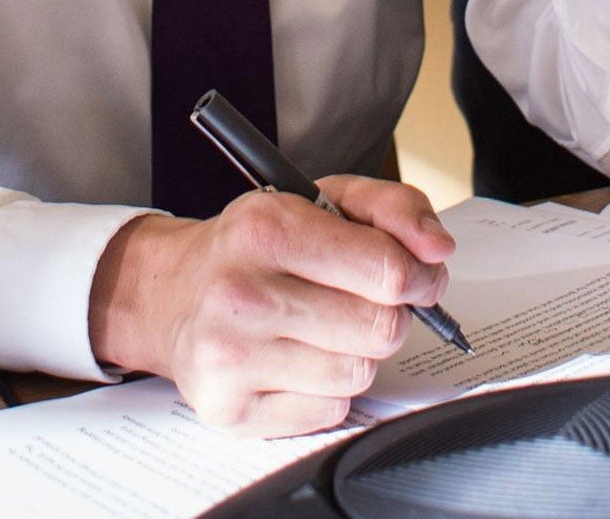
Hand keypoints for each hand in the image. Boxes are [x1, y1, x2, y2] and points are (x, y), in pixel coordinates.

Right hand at [88, 176, 453, 435]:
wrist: (172, 293)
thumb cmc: (255, 247)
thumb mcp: (321, 198)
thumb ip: (391, 207)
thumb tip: (436, 250)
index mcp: (265, 228)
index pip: (387, 269)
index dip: (419, 275)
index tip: (414, 274)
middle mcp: (241, 292)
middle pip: (381, 328)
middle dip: (385, 314)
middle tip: (360, 299)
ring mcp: (231, 356)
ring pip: (358, 373)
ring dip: (354, 352)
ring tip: (318, 327)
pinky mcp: (230, 409)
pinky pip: (329, 411)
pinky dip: (325, 389)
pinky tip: (293, 359)